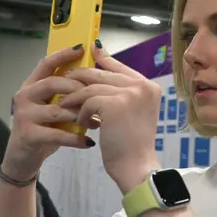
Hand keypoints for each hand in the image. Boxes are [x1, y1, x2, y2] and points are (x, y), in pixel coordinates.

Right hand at [1, 45, 96, 181]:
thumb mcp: (52, 107)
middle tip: (97, 95)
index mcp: (32, 85)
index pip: (47, 63)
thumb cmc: (43, 129)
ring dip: (80, 115)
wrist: (22, 159)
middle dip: (77, 88)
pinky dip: (75, 138)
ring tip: (96, 121)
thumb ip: (66, 94)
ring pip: (58, 109)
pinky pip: (57, 134)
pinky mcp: (28, 135)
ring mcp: (24, 115)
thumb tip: (95, 79)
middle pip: (53, 83)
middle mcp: (25, 96)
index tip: (82, 48)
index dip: (63, 54)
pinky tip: (88, 142)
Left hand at [60, 40, 161, 193]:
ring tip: (66, 105)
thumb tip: (100, 74)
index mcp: (149, 87)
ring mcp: (130, 93)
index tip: (91, 50)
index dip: (104, 58)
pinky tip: (81, 122)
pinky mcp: (114, 104)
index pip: (121, 66)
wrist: (136, 166)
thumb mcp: (132, 112)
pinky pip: (88, 100)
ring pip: (92, 86)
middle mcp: (142, 86)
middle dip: (82, 76)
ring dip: (76, 97)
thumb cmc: (133, 144)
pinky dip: (81, 112)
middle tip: (66, 80)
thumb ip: (122, 92)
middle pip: (104, 72)